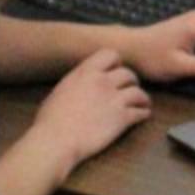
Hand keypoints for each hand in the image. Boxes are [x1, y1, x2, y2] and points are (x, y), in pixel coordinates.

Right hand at [32, 47, 151, 168]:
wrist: (56, 140)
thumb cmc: (50, 120)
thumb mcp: (61, 90)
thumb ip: (77, 83)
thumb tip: (82, 84)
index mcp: (85, 73)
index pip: (110, 55)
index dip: (116, 62)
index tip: (115, 70)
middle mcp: (103, 82)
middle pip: (128, 73)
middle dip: (131, 81)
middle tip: (129, 88)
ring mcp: (114, 99)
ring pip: (138, 92)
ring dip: (141, 98)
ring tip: (142, 103)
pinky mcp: (122, 118)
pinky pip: (140, 112)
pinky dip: (144, 113)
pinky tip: (143, 115)